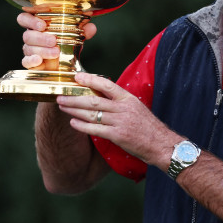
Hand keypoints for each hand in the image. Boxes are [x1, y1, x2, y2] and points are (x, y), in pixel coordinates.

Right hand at [17, 11, 96, 69]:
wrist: (66, 62)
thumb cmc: (66, 42)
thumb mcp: (76, 35)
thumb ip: (83, 30)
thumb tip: (90, 27)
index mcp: (37, 25)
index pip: (24, 18)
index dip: (30, 20)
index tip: (43, 25)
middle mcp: (31, 36)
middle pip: (27, 35)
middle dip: (41, 37)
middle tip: (54, 40)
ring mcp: (29, 50)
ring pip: (28, 48)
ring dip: (42, 50)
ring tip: (55, 52)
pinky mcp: (31, 63)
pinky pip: (26, 62)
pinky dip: (31, 61)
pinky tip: (39, 60)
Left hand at [55, 72, 178, 168]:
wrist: (162, 145)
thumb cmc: (149, 127)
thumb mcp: (137, 109)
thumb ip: (121, 103)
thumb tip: (102, 97)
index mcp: (129, 99)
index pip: (107, 85)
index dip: (90, 80)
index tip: (77, 77)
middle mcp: (124, 108)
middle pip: (94, 100)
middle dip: (75, 97)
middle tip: (60, 95)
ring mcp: (121, 122)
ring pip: (92, 114)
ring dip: (74, 110)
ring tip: (62, 106)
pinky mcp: (118, 136)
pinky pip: (96, 129)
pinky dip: (82, 126)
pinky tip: (72, 124)